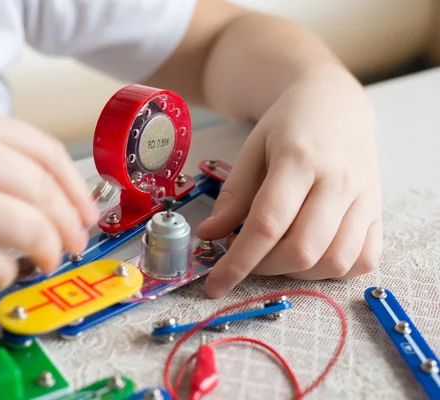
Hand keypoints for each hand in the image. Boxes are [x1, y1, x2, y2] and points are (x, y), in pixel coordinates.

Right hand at [0, 103, 97, 287]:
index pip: (44, 151)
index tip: (86, 213)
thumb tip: (51, 199)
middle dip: (70, 225)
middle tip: (73, 245)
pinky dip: (7, 273)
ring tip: (45, 260)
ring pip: (29, 226)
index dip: (76, 187)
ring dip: (48, 251)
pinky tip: (1, 273)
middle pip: (43, 190)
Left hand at [197, 68, 382, 297]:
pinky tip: (310, 257)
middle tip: (246, 258)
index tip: (214, 284)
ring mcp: (363, 198)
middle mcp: (338, 181)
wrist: (335, 105)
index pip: (267, 224)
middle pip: (302, 250)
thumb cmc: (288, 127)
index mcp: (298, 159)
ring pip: (335, 261)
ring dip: (297, 273)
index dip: (238, 261)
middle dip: (265, 269)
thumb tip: (209, 235)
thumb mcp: (251, 150)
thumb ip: (233, 195)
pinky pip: (363, 260)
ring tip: (276, 255)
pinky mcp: (378, 211)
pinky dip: (333, 271)